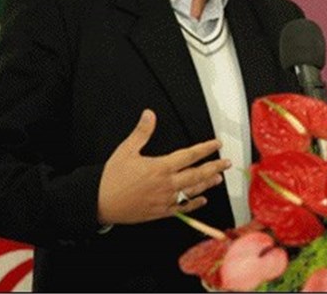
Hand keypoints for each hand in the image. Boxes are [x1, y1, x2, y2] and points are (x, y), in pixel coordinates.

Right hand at [97, 109, 230, 224]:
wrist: (100, 202)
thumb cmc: (112, 178)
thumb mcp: (126, 150)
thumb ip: (141, 132)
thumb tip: (149, 115)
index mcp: (160, 167)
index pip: (190, 155)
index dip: (206, 148)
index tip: (217, 144)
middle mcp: (166, 184)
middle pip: (197, 174)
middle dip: (215, 167)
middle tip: (227, 163)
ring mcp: (165, 199)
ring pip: (193, 191)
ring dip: (207, 184)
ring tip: (218, 178)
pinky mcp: (161, 212)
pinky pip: (182, 208)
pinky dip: (194, 203)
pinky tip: (202, 200)